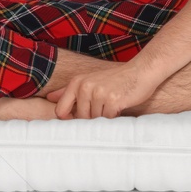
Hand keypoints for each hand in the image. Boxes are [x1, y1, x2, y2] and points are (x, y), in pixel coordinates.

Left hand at [46, 61, 162, 118]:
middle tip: (103, 106)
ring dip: (103, 116)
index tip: (79, 117)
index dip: (69, 118)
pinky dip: (113, 116)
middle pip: (80, 118)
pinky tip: (119, 105)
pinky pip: (108, 119)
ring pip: (94, 119)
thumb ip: (68, 90)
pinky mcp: (113, 101)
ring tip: (112, 103)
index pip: (61, 110)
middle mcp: (86, 86)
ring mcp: (99, 93)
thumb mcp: (89, 80)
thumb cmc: (115, 79)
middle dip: (91, 117)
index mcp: (77, 82)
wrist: (140, 72)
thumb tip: (50, 98)